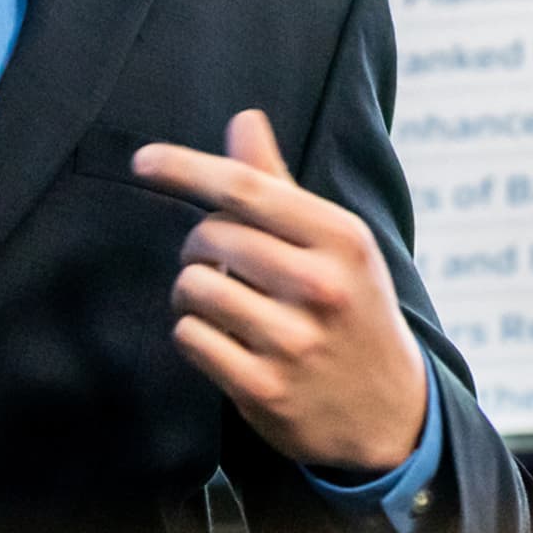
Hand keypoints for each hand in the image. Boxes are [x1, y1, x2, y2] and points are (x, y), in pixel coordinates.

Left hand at [134, 109, 429, 472]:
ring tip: (222, 304)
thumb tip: (243, 120)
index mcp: (341, 237)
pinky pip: (190, 337)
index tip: (142, 160)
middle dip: (199, 246)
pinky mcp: (265, 390)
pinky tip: (224, 341)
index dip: (186, 168)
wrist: (390, 412)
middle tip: (221, 265)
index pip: (247, 188)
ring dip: (192, 293)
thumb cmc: (353, 309)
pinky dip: (194, 333)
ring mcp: (293, 342)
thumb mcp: (336, 244)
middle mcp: (321, 286)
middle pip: (211, 236)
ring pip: (193, 287)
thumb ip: (281, 186)